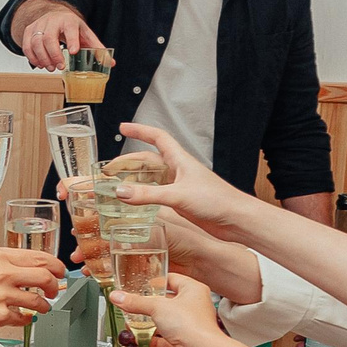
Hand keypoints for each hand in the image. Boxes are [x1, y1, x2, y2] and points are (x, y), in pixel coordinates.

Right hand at [0, 247, 64, 328]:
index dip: (56, 266)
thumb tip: (33, 268)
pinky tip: (22, 317)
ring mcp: (1, 295)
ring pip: (39, 301)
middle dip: (55, 286)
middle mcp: (2, 273)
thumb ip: (7, 262)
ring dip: (44, 306)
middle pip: (45, 277)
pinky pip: (24, 318)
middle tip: (54, 291)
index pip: (41, 257)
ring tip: (42, 307)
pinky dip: (26, 319)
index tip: (59, 272)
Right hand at [13, 0, 104, 70]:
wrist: (54, 14)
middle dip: (53, 54)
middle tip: (59, 67)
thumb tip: (110, 63)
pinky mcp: (29, 30)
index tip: (73, 52)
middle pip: (48, 38)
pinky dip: (32, 57)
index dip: (71, 40)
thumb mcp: (85, 34)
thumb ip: (96, 48)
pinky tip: (40, 64)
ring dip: (42, 58)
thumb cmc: (71, 27)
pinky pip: (26, 45)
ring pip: (35, 42)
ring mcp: (39, 25)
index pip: (70, 29)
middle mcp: (53, 21)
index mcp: (70, 21)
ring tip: (50, 68)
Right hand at [108, 123, 249, 232]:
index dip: (140, 130)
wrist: (237, 220)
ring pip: (151, 178)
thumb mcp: (178, 195)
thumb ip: (147, 194)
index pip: (157, 137)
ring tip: (116, 186)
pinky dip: (143, 196)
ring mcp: (179, 186)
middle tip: (109, 169)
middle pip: (149, 160)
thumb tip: (120, 192)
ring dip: (134, 180)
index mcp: (180, 160)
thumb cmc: (216, 200)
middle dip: (128, 162)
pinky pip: (156, 195)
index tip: (123, 127)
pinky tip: (135, 203)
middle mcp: (178, 171)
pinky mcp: (181, 202)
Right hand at [110, 272, 230, 346]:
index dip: (156, 280)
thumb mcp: (157, 307)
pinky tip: (140, 338)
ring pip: (166, 321)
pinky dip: (152, 339)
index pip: (172, 279)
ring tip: (133, 319)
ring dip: (150, 322)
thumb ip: (135, 302)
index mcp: (193, 290)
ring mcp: (189, 324)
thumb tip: (117, 296)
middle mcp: (194, 306)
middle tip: (134, 301)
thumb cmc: (191, 325)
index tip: (142, 282)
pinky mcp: (184, 341)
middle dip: (150, 303)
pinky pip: (165, 338)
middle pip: (167, 301)